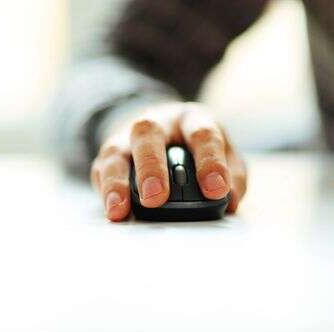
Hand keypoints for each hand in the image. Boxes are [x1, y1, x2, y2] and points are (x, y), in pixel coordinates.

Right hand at [91, 102, 246, 221]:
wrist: (156, 134)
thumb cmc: (193, 149)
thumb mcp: (223, 154)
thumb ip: (232, 175)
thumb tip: (231, 201)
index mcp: (190, 119)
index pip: (202, 134)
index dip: (210, 162)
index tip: (215, 190)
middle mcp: (155, 123)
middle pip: (148, 134)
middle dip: (151, 167)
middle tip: (156, 197)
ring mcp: (125, 138)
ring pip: (116, 153)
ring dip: (117, 182)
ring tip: (120, 209)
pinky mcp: (106, 157)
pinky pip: (101, 171)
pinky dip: (105, 192)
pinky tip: (112, 211)